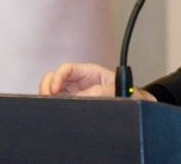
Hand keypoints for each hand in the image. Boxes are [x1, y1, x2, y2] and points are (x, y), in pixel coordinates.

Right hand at [39, 62, 156, 100]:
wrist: (134, 105)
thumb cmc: (128, 93)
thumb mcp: (117, 90)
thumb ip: (101, 92)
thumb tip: (84, 96)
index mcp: (89, 73)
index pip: (67, 69)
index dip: (58, 76)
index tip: (54, 88)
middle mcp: (79, 82)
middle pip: (55, 79)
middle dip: (47, 86)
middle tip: (46, 97)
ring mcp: (75, 94)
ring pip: (54, 91)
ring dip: (49, 97)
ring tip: (49, 105)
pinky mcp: (74, 105)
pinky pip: (59, 103)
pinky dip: (53, 106)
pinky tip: (54, 110)